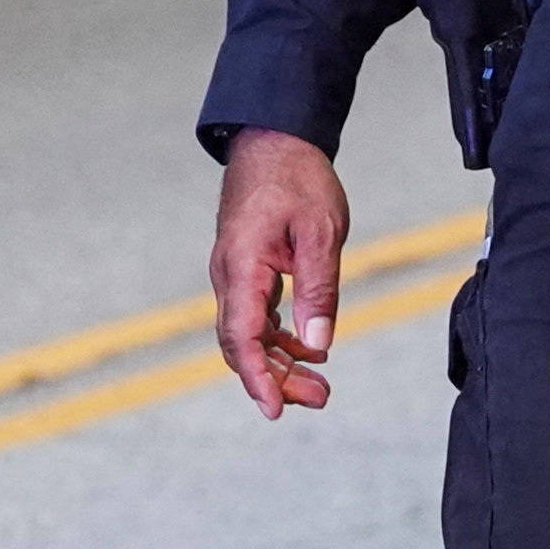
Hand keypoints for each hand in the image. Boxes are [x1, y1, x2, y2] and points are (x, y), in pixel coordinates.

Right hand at [211, 126, 351, 417]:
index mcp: (242, 266)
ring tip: (319, 387)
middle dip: (277, 378)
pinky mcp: (247, 270)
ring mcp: (235, 274)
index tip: (276, 409)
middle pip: (243, 345)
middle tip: (320, 398)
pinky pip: (257, 316)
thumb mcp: (320, 231)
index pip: (242, 337)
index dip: (259, 377)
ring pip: (250, 334)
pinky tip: (309, 350)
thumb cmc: (297, 178)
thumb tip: (319, 344)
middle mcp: (229, 276)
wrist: (274, 139)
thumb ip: (318, 289)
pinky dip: (281, 338)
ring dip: (281, 362)